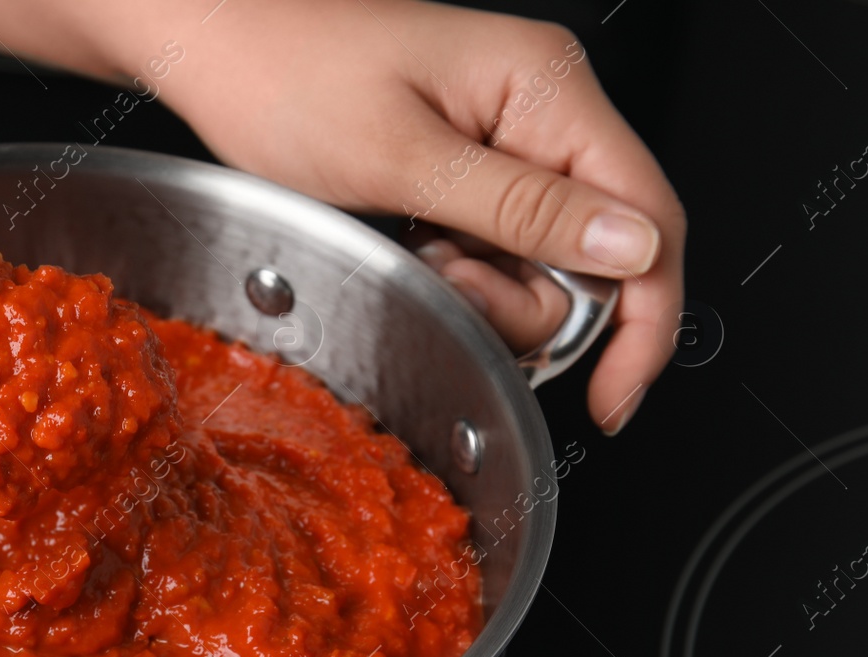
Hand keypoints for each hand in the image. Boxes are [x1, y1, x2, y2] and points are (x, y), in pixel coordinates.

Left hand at [153, 0, 683, 432]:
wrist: (218, 48)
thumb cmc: (287, 76)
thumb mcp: (403, 158)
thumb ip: (523, 209)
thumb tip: (633, 250)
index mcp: (547, 89)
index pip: (649, 218)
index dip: (645, 321)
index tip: (612, 396)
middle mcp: (539, 113)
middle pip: (595, 258)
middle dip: (525, 302)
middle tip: (443, 279)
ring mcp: (503, 146)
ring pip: (538, 268)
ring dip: (479, 291)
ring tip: (410, 252)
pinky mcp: (465, 177)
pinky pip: (491, 254)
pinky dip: (452, 274)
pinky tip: (405, 249)